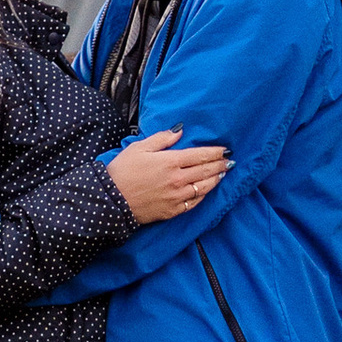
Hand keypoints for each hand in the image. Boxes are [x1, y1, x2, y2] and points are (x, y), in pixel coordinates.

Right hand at [108, 128, 230, 223]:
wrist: (111, 200)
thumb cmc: (123, 171)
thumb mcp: (139, 148)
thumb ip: (162, 138)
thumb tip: (180, 131)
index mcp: (170, 162)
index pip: (199, 155)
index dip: (215, 152)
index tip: (225, 150)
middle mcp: (177, 179)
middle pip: (206, 171)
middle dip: (220, 165)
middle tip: (230, 161)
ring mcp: (176, 197)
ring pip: (204, 188)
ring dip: (215, 180)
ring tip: (222, 174)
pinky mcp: (172, 211)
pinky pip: (194, 203)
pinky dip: (203, 196)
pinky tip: (207, 191)